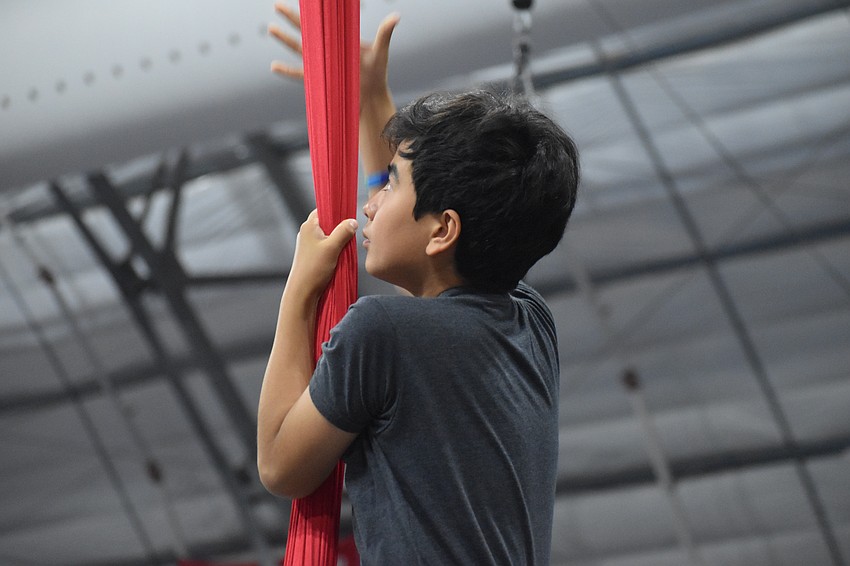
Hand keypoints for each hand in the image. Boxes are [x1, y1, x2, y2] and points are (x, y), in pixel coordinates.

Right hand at [269, 3, 399, 101]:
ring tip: (271, 28)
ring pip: (299, 48)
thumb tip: (396, 17)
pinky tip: (274, 66)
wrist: (371, 96)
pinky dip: (287, 70)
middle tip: (277, 5)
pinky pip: (299, 74)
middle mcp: (327, 49)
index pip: (322, 21)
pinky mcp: (318, 79)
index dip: (312, 11)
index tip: (305, 1)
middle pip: (306, 30)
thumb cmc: (377, 73)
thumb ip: (384, 34)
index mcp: (339, 39)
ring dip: (285, 39)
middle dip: (291, 17)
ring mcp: (321, 63)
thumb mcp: (380, 52)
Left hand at [286, 210, 357, 300]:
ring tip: (345, 247)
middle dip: (340, 227)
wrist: (303, 291)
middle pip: (328, 222)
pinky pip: (327, 246)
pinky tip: (341, 255)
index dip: (337, 210)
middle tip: (350, 233)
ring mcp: (310, 244)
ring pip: (329, 235)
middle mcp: (307, 233)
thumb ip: (344, 232)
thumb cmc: (313, 269)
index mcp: (309, 226)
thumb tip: (353, 222)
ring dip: (339, 240)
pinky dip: (335, 249)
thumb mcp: (332, 247)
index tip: (349, 215)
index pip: (324, 209)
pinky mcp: (313, 254)